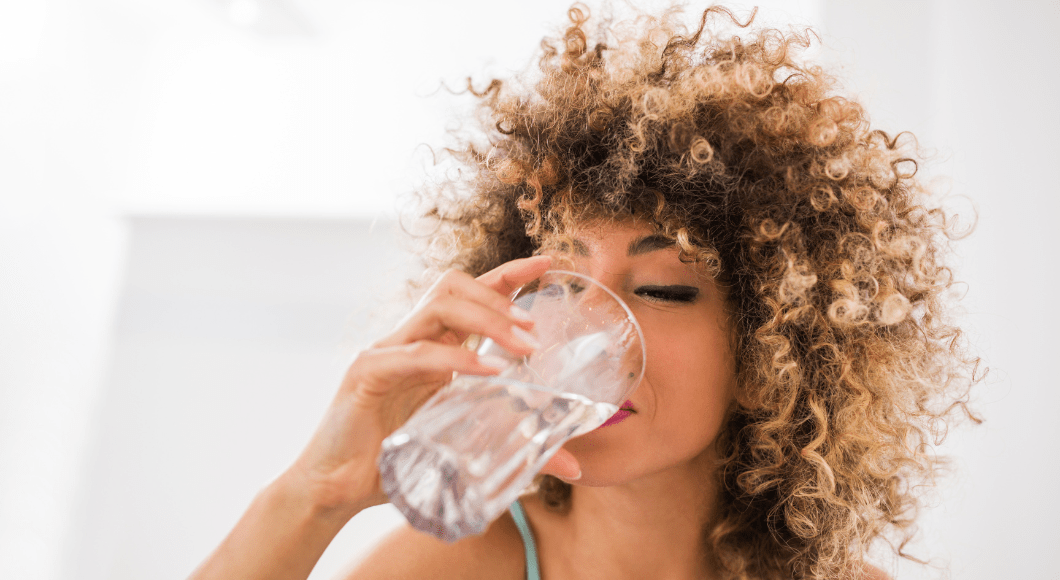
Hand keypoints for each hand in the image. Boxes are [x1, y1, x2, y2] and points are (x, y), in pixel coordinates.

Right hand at [280, 255, 580, 516]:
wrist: (338, 489)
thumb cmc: (398, 462)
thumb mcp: (465, 447)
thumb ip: (516, 446)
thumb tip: (573, 464)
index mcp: (432, 345)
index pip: (471, 293)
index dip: (509, 274)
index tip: (549, 263)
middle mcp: (409, 338)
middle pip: (454, 286)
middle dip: (500, 297)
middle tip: (536, 328)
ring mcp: (386, 350)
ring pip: (437, 306)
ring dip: (486, 319)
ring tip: (522, 345)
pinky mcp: (366, 373)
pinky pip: (416, 354)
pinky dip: (454, 359)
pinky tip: (487, 373)